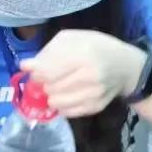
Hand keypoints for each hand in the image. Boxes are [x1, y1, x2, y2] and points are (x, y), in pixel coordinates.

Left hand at [19, 30, 146, 117]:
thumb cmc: (96, 47)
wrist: (126, 67)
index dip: (35, 72)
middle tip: (50, 76)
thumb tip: (25, 67)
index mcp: (83, 54)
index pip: (46, 71)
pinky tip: (68, 94)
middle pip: (49, 88)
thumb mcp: (73, 38)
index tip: (31, 69)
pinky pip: (67, 112)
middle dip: (43, 83)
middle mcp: (90, 76)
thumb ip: (48, 51)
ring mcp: (94, 94)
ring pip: (56, 102)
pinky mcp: (95, 107)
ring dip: (51, 95)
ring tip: (59, 85)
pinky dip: (62, 104)